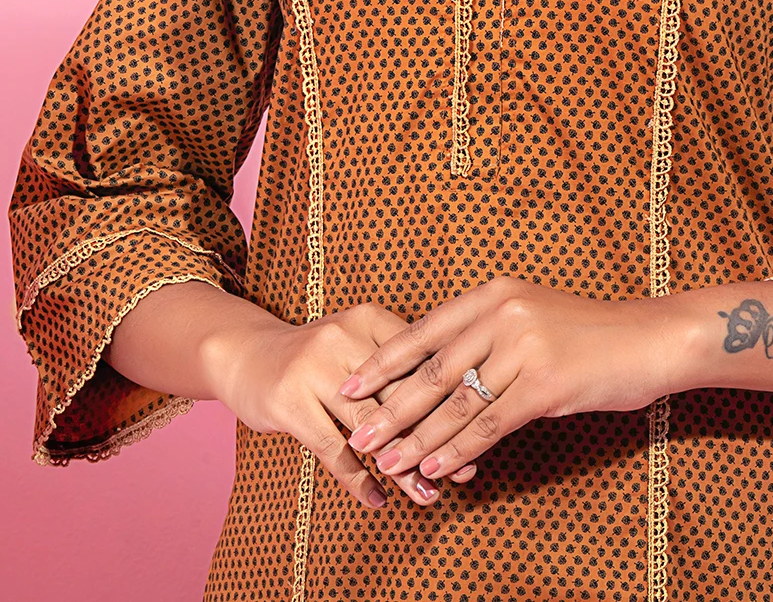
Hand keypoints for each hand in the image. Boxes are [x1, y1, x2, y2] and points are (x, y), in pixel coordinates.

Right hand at [204, 301, 480, 508]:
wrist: (243, 352)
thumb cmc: (316, 356)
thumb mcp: (357, 343)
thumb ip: (400, 366)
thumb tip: (459, 405)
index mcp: (371, 319)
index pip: (421, 361)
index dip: (453, 398)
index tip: (483, 430)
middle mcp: (345, 338)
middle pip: (400, 395)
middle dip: (435, 437)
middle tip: (465, 471)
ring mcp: (314, 369)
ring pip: (370, 428)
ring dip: (402, 467)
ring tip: (428, 496)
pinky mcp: (289, 402)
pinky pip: (332, 449)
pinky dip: (358, 479)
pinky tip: (379, 500)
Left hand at [337, 276, 673, 488]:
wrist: (649, 339)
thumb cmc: (590, 334)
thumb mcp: (533, 316)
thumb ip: (489, 336)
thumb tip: (441, 373)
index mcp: (493, 294)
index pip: (423, 331)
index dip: (382, 361)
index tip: (348, 385)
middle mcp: (503, 313)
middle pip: (431, 370)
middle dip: (389, 407)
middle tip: (355, 434)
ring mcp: (524, 347)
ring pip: (456, 402)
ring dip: (416, 437)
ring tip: (385, 461)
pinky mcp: (545, 383)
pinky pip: (489, 424)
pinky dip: (457, 450)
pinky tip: (434, 468)